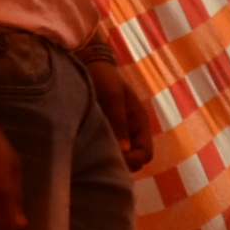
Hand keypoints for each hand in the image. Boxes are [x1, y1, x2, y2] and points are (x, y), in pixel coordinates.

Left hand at [81, 39, 157, 174]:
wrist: (87, 65)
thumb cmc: (103, 77)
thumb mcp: (112, 96)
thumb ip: (118, 121)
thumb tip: (124, 150)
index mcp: (139, 123)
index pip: (145, 154)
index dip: (133, 160)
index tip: (113, 158)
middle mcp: (131, 133)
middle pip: (133, 163)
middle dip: (120, 164)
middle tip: (97, 160)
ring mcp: (117, 135)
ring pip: (118, 160)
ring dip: (108, 161)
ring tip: (90, 157)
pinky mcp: (102, 135)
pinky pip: (104, 153)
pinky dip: (98, 156)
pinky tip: (84, 152)